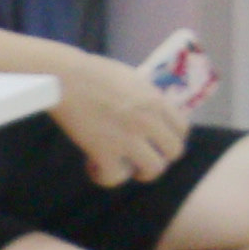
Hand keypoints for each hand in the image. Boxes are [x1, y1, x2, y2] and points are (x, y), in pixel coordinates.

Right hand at [50, 55, 188, 187]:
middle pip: (174, 152)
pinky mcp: (104, 150)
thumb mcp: (133, 79)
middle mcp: (149, 121)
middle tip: (141, 156)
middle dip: (159, 157)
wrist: (66, 77)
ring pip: (153, 169)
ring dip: (138, 171)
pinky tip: (94, 166)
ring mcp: (128, 137)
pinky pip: (116, 177)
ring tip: (122, 165)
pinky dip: (105, 176)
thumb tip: (150, 108)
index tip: (155, 141)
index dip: (169, 138)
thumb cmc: (94, 73)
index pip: (182, 129)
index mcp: (157, 101)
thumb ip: (146, 97)